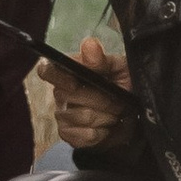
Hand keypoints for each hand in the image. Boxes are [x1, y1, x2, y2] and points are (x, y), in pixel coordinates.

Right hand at [50, 31, 134, 152]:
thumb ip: (102, 59)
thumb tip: (89, 44)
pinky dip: (102, 133)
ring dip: (106, 117)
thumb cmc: (123, 88)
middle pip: (70, 95)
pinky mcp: (68, 135)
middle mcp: (60, 93)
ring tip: (115, 114)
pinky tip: (106, 128)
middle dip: (102, 99)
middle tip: (119, 101)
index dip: (57, 77)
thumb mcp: (120, 69)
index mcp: (69, 72)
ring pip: (82, 116)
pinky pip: (84, 136)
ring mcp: (62, 116)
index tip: (75, 83)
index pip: (47, 70)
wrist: (132, 120)